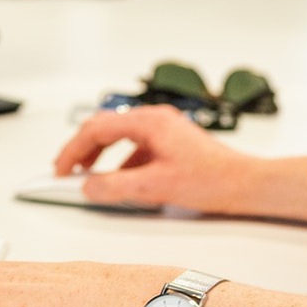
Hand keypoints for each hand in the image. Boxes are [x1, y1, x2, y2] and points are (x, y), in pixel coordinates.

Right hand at [54, 104, 258, 213]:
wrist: (246, 184)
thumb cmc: (212, 180)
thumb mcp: (155, 187)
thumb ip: (116, 186)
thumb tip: (88, 186)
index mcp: (149, 122)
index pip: (96, 129)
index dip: (72, 150)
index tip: (60, 169)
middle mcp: (155, 119)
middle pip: (105, 127)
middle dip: (83, 150)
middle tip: (67, 171)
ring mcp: (164, 129)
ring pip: (120, 136)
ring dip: (101, 156)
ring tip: (91, 177)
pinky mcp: (171, 142)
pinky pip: (136, 147)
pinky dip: (122, 162)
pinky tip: (123, 182)